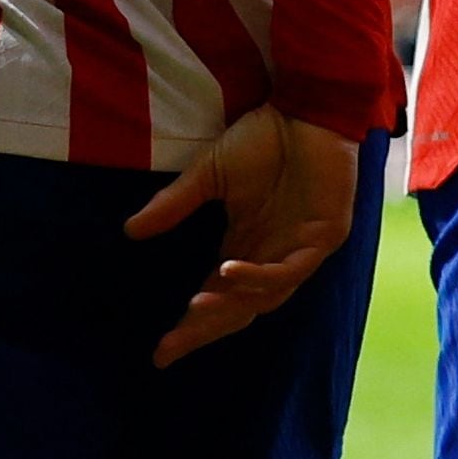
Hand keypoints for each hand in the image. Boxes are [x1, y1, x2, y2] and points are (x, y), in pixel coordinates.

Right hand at [125, 106, 359, 366]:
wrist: (305, 107)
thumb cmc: (264, 137)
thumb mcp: (210, 174)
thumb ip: (176, 204)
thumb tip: (130, 230)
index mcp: (248, 246)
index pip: (218, 299)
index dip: (192, 326)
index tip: (160, 351)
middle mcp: (274, 255)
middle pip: (240, 309)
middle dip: (204, 330)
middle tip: (170, 347)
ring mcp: (303, 248)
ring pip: (265, 297)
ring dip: (229, 306)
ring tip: (193, 309)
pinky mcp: (327, 234)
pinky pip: (291, 269)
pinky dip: (259, 274)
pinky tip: (226, 271)